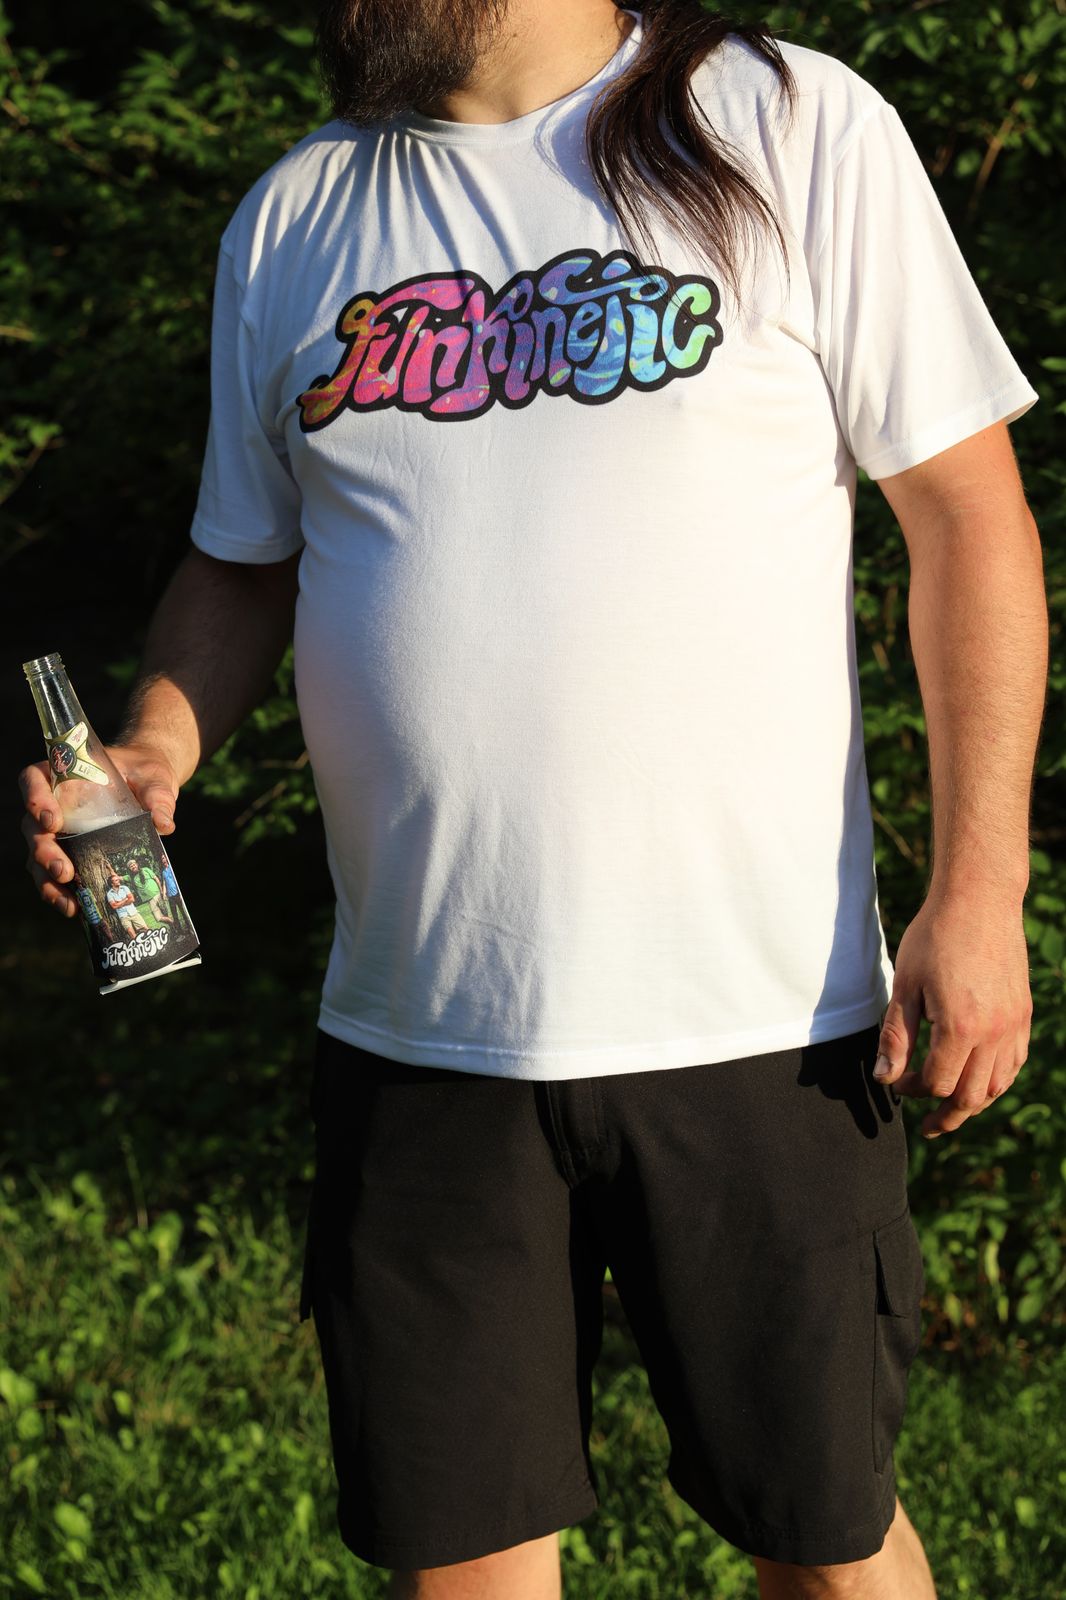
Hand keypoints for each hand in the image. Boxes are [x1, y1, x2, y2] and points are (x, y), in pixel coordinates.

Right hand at [19, 743, 179, 917]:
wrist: (147, 786)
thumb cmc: (144, 774)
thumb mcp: (154, 779)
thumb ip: (157, 796)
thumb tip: (164, 824)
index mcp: (63, 774)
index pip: (33, 780)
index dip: (34, 799)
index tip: (51, 819)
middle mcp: (52, 803)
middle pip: (32, 828)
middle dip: (44, 853)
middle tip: (63, 872)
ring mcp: (58, 831)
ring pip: (37, 857)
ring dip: (48, 881)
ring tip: (68, 902)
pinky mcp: (69, 853)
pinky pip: (54, 874)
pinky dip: (60, 893)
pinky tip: (74, 909)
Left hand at [872, 890, 1032, 1138]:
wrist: (979, 901)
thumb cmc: (934, 938)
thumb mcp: (905, 986)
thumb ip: (896, 1037)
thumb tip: (886, 1080)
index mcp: (961, 1027)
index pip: (937, 1083)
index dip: (913, 1090)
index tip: (897, 1082)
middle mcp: (995, 1033)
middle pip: (971, 1096)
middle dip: (946, 1116)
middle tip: (927, 1126)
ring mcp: (1015, 1025)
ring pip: (997, 1086)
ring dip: (972, 1103)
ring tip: (950, 1109)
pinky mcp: (1024, 1014)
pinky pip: (1014, 1064)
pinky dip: (995, 1081)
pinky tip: (976, 1080)